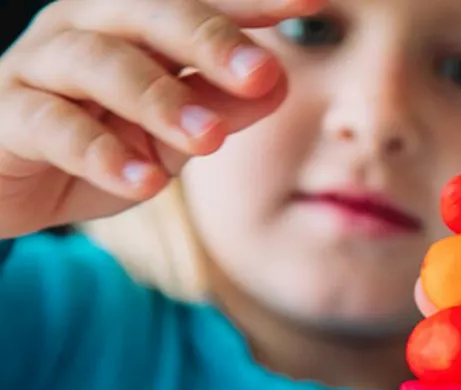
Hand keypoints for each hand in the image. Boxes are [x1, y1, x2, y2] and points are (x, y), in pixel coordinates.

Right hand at [0, 0, 324, 237]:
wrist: (10, 182)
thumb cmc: (103, 141)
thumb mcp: (174, 135)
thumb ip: (221, 107)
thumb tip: (280, 83)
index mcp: (136, 23)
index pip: (201, 2)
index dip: (254, 2)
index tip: (311, 3)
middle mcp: (87, 28)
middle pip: (148, 13)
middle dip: (210, 39)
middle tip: (262, 72)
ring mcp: (41, 67)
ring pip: (100, 63)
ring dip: (160, 100)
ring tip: (211, 141)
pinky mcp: (8, 115)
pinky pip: (54, 127)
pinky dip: (102, 154)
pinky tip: (145, 182)